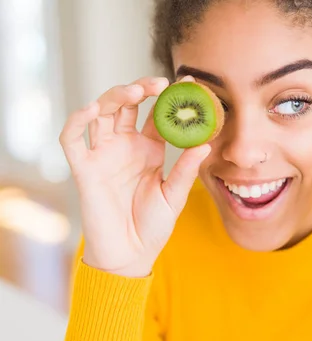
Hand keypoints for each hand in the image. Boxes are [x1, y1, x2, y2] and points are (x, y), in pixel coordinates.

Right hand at [60, 76, 210, 277]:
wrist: (130, 254)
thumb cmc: (153, 226)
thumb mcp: (174, 195)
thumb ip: (185, 170)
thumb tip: (205, 144)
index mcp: (149, 150)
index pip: (157, 115)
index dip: (169, 98)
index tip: (188, 83)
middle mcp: (125, 146)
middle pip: (128, 105)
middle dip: (141, 88)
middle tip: (160, 82)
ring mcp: (104, 154)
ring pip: (101, 113)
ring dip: (115, 96)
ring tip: (136, 91)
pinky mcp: (84, 168)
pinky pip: (73, 139)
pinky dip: (77, 120)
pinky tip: (92, 109)